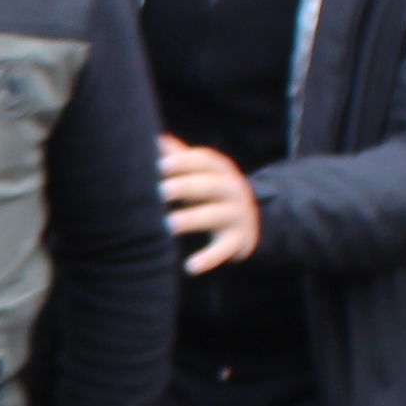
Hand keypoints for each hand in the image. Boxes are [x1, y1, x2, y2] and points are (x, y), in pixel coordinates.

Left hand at [158, 137, 261, 272]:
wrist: (250, 220)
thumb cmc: (210, 191)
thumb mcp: (201, 172)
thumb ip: (180, 157)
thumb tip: (155, 139)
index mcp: (220, 169)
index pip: (204, 160)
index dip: (183, 161)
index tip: (160, 165)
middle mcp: (232, 188)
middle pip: (210, 185)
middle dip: (186, 186)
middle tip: (161, 191)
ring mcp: (237, 214)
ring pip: (215, 215)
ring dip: (192, 219)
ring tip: (169, 224)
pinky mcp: (239, 240)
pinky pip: (224, 249)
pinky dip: (208, 259)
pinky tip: (190, 267)